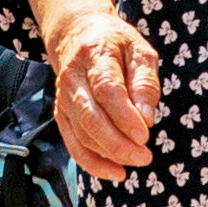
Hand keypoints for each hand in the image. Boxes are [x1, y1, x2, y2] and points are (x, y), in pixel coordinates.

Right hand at [44, 0, 160, 176]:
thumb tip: (147, 119)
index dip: (124, 116)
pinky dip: (93, 164)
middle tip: (145, 156)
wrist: (78, 34)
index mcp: (95, 54)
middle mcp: (73, 77)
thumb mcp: (140, 51)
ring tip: (137, 160)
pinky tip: (116, 172)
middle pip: (90, 117)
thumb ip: (145, 83)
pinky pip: (73, 145)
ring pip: (81, 134)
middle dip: (118, 143)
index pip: (106, 89)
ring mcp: (63, 97)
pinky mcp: (61, 114)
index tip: (145, 136)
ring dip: (109, 154)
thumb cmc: (116, 44)